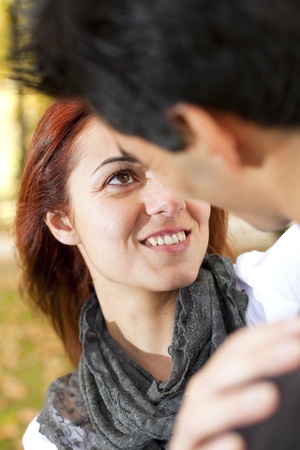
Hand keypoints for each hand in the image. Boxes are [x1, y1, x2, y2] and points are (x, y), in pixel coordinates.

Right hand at [169, 317, 299, 449]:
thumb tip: (294, 347)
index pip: (237, 348)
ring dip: (235, 404)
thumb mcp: (249, 400)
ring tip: (269, 397)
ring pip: (203, 412)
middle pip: (224, 373)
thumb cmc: (239, 434)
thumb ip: (268, 381)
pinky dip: (216, 448)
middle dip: (260, 360)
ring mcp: (191, 428)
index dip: (267, 334)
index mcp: (216, 379)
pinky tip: (236, 443)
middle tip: (296, 351)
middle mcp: (201, 398)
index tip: (297, 326)